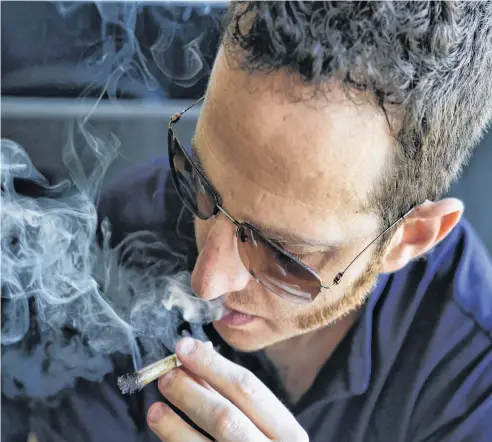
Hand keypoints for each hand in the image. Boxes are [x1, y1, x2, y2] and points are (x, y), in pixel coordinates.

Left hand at [147, 337, 308, 441]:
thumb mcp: (265, 426)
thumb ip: (233, 396)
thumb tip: (194, 360)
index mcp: (288, 433)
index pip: (248, 388)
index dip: (212, 365)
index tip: (184, 347)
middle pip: (226, 417)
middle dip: (191, 392)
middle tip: (165, 376)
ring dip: (174, 425)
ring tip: (155, 408)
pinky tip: (163, 432)